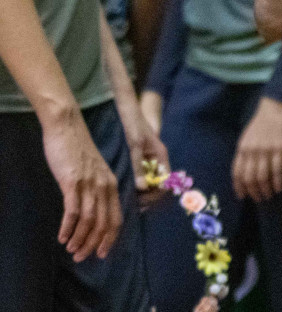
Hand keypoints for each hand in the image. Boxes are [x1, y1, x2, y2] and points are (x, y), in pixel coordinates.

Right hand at [40, 107, 121, 261]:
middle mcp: (104, 185)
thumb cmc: (78, 150)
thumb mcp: (94, 170)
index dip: (110, 238)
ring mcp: (89, 183)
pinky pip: (72, 210)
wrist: (67, 127)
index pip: (117, 217)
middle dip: (94, 244)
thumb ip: (97, 188)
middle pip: (103, 223)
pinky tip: (62, 237)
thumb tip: (93, 210)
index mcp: (112, 183)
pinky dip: (68, 227)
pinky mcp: (72, 181)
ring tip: (71, 250)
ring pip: (89, 220)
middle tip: (81, 257)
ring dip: (80, 239)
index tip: (101, 253)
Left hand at [117, 92, 169, 209]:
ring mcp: (148, 160)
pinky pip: (140, 177)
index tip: (141, 202)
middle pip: (158, 185)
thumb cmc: (133, 124)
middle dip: (148, 197)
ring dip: (140, 193)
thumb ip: (138, 165)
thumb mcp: (135, 144)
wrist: (126, 108)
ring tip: (126, 200)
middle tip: (132, 206)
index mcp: (161, 156)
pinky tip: (122, 189)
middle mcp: (157, 160)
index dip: (155, 194)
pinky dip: (134, 185)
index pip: (166, 182)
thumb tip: (141, 188)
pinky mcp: (138, 159)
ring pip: (148, 183)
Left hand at [232, 97, 281, 202]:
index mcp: (242, 148)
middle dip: (253, 192)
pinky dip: (277, 181)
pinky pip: (277, 169)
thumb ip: (246, 151)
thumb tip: (246, 169)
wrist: (277, 106)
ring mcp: (265, 149)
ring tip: (269, 196)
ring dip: (265, 189)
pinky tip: (279, 188)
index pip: (236, 173)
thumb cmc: (263, 121)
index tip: (243, 197)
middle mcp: (251, 150)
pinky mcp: (279, 147)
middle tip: (259, 199)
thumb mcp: (248, 136)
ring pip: (262, 176)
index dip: (239, 187)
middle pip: (249, 177)